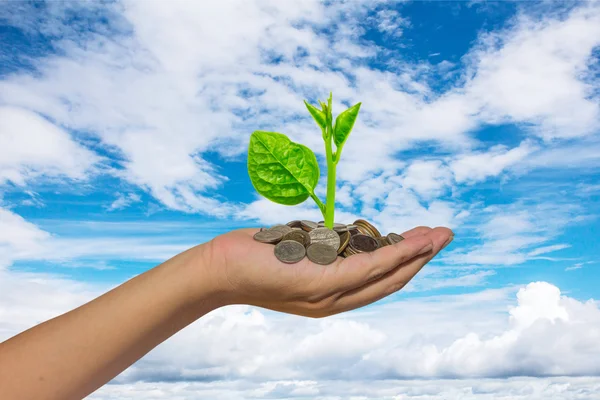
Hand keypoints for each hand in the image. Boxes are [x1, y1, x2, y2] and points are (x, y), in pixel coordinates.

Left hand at [205, 226, 452, 316]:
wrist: (219, 270)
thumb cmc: (255, 258)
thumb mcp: (296, 255)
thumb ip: (322, 251)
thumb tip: (339, 234)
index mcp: (330, 296)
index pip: (378, 282)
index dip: (406, 263)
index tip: (424, 242)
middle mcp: (334, 302)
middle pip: (389, 281)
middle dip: (421, 258)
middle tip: (445, 236)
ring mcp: (329, 296)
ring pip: (385, 276)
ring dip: (417, 254)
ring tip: (440, 235)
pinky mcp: (320, 283)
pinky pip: (367, 269)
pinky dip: (395, 255)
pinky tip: (414, 242)